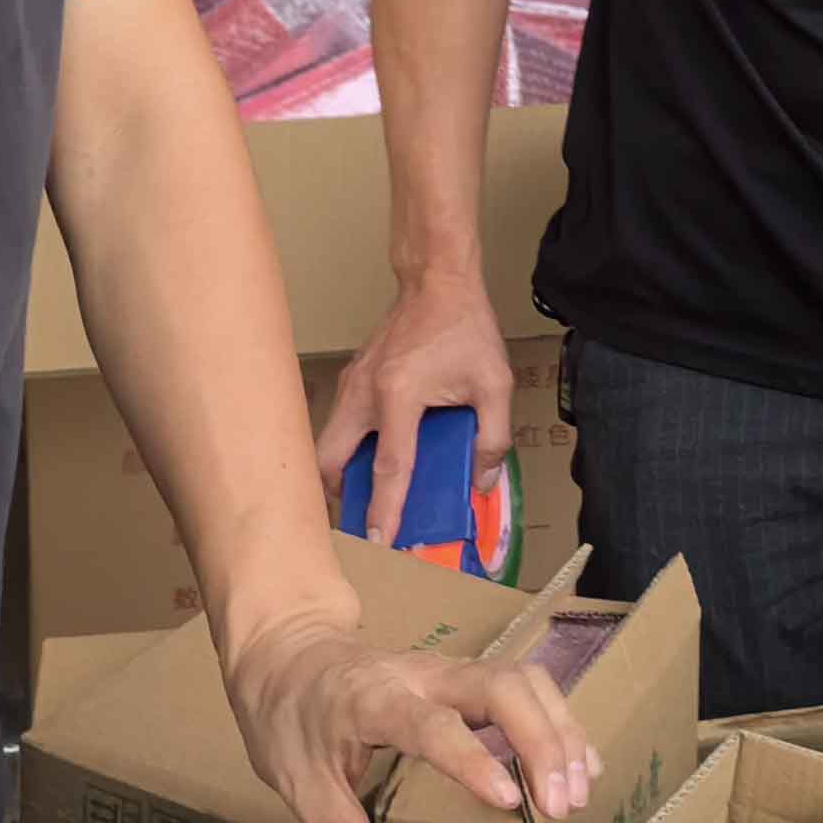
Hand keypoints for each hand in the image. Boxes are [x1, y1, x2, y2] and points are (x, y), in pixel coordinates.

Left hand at [221, 610, 601, 822]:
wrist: (288, 648)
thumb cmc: (290, 715)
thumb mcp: (297, 782)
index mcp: (373, 700)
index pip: (432, 724)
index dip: (472, 759)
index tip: (508, 800)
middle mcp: (423, 675)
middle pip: (500, 686)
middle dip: (541, 741)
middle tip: (562, 806)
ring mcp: (451, 669)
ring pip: (524, 679)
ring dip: (559, 731)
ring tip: (579, 791)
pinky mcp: (468, 674)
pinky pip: (527, 685)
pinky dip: (559, 721)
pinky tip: (579, 764)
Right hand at [315, 277, 514, 543]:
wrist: (437, 281)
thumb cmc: (465, 327)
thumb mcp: (494, 382)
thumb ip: (493, 436)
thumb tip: (482, 482)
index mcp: (399, 394)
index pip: (389, 466)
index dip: (384, 509)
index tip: (379, 542)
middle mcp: (364, 391)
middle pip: (332, 459)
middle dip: (342, 495)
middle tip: (363, 520)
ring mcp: (352, 383)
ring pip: (329, 443)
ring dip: (342, 472)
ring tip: (369, 496)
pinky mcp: (352, 379)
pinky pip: (340, 424)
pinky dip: (348, 447)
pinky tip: (374, 456)